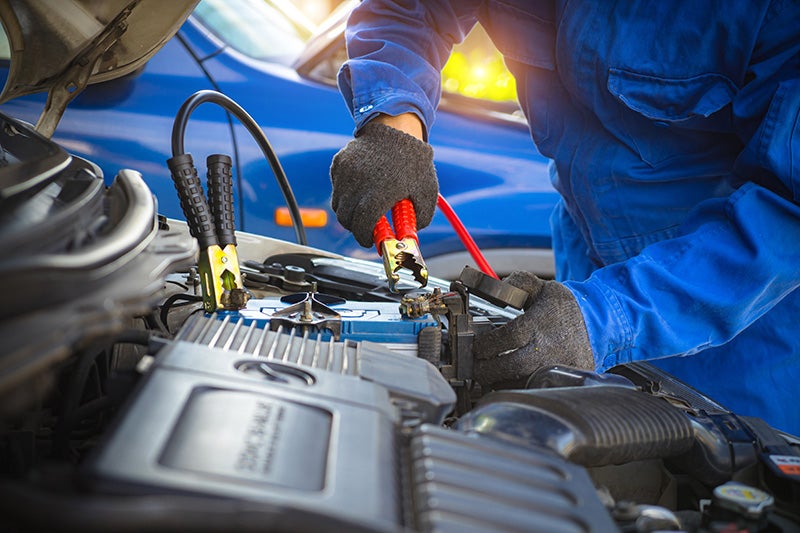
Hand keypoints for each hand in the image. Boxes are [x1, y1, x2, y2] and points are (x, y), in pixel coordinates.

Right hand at [330, 119, 437, 247]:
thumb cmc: (414, 161)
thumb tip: (410, 236)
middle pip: (346, 219)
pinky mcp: (338, 165)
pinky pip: (337, 187)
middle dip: (356, 227)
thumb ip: (420, 218)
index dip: (365, 238)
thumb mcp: (426, 192)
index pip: (362, 227)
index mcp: (378, 195)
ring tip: (365, 206)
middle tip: (367, 227)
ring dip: (349, 211)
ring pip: (338, 205)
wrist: (396, 127)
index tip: (370, 241)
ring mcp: (345, 174)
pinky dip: (345, 192)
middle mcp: (357, 185)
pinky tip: (362, 185)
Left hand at [473, 271, 594, 389]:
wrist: (598, 322)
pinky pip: (536, 388)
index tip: (476, 347)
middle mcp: (550, 348)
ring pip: (521, 383)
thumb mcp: (541, 287)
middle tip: (476, 366)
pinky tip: (510, 380)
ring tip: (490, 373)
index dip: (486, 344)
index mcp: (541, 323)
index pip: (507, 337)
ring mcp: (559, 367)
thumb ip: (516, 283)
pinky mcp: (565, 380)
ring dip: (500, 381)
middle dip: (487, 369)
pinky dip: (519, 387)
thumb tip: (494, 287)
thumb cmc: (565, 307)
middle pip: (512, 366)